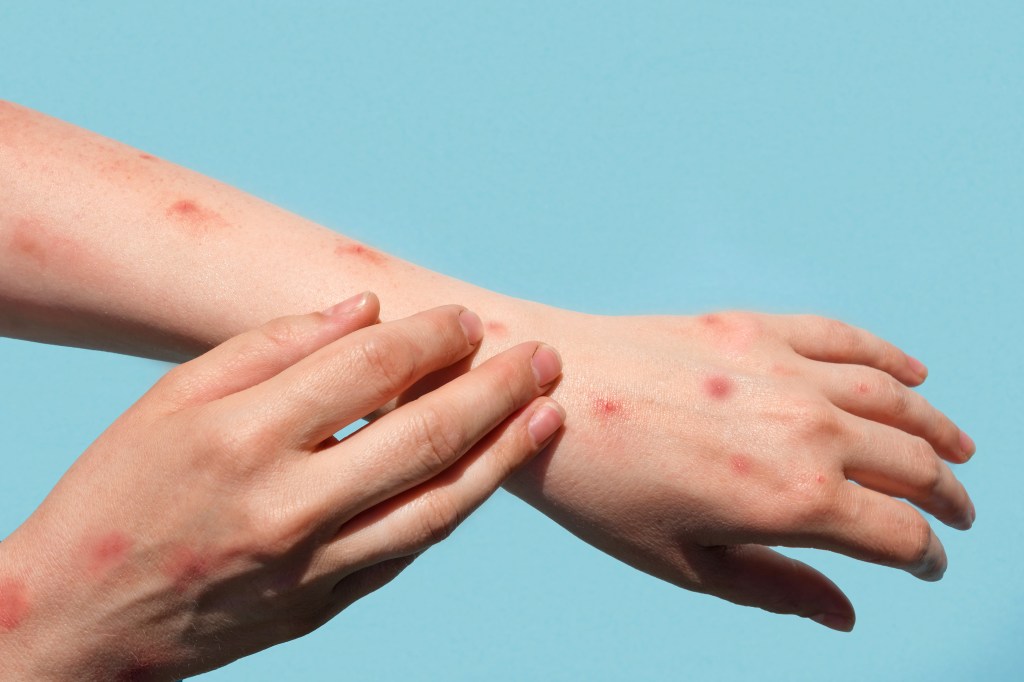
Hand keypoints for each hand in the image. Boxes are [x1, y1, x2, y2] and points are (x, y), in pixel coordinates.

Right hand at [0, 293, 564, 679]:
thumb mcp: (173, 398)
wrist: (78, 619)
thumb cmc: (119, 490)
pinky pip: (408, 550)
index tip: (466, 319)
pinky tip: (488, 471)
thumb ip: (273, 344)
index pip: (370, 368)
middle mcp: (287, 506)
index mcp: (243, 436)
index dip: (431, 336)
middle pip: (424, 435)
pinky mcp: (322, 607)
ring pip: (438, 505)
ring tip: (549, 414)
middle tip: (543, 358)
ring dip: (504, 455)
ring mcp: (311, 567)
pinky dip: (455, 505)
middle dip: (496, 389)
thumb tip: (367, 307)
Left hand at [507, 309, 973, 630]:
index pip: (899, 533)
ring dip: (937, 429)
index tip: (928, 564)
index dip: (925, 555)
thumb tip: (847, 614)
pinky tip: (912, 374)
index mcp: (795, 499)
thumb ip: (776, 588)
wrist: (545, 392)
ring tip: (961, 450)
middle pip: (913, 464)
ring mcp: (785, 369)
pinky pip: (846, 338)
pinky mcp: (755, 327)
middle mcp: (808, 428)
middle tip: (959, 514)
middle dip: (946, 496)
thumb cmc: (602, 489)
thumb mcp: (685, 564)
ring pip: (895, 400)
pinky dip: (890, 358)